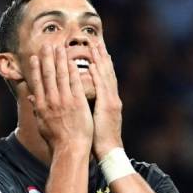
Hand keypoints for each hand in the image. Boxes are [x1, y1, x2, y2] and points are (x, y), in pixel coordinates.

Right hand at [26, 45, 92, 151]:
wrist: (70, 149)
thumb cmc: (56, 140)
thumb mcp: (42, 125)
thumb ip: (37, 109)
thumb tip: (32, 98)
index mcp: (41, 106)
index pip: (38, 83)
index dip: (35, 68)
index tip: (34, 57)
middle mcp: (51, 101)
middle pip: (48, 75)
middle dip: (47, 58)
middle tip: (46, 45)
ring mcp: (65, 101)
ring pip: (61, 76)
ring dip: (59, 60)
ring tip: (59, 47)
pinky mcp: (78, 102)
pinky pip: (75, 83)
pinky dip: (73, 71)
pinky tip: (72, 61)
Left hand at [89, 43, 123, 159]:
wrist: (108, 150)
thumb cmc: (98, 137)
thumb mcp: (94, 119)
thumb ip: (89, 106)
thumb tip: (80, 99)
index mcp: (108, 100)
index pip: (104, 78)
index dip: (101, 64)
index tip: (96, 51)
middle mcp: (112, 98)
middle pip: (107, 73)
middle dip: (102, 57)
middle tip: (97, 42)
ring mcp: (112, 101)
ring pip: (106, 77)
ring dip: (100, 61)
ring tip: (96, 46)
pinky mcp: (108, 106)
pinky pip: (102, 88)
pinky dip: (98, 76)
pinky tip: (93, 65)